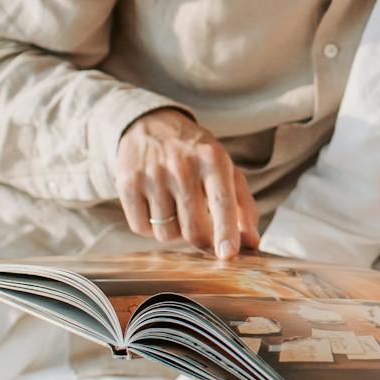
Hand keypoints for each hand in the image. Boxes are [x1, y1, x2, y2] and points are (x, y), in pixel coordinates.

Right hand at [116, 107, 258, 256]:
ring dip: (174, 230)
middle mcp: (181, 166)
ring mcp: (152, 175)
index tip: (228, 254)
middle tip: (201, 225)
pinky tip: (156, 205)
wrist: (151, 125)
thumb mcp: (225, 168)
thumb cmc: (196, 154)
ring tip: (176, 206)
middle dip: (200, 239)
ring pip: (166, 234)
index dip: (226, 231)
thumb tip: (252, 242)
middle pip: (194, 229)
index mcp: (213, 159)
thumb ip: (244, 206)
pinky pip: (141, 228)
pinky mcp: (127, 183)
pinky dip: (150, 226)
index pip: (222, 202)